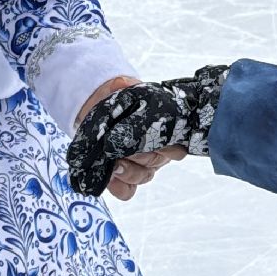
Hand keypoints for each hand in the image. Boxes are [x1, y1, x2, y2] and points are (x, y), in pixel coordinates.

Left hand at [66, 66, 227, 197]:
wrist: (101, 109)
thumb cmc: (120, 103)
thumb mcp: (124, 91)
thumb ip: (126, 86)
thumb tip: (123, 85)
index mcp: (165, 131)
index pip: (175, 145)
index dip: (165, 146)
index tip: (149, 139)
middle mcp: (158, 152)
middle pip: (156, 161)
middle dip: (140, 157)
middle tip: (125, 152)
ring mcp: (144, 166)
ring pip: (143, 176)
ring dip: (128, 172)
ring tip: (115, 166)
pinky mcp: (126, 178)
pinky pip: (128, 190)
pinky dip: (119, 187)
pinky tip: (109, 179)